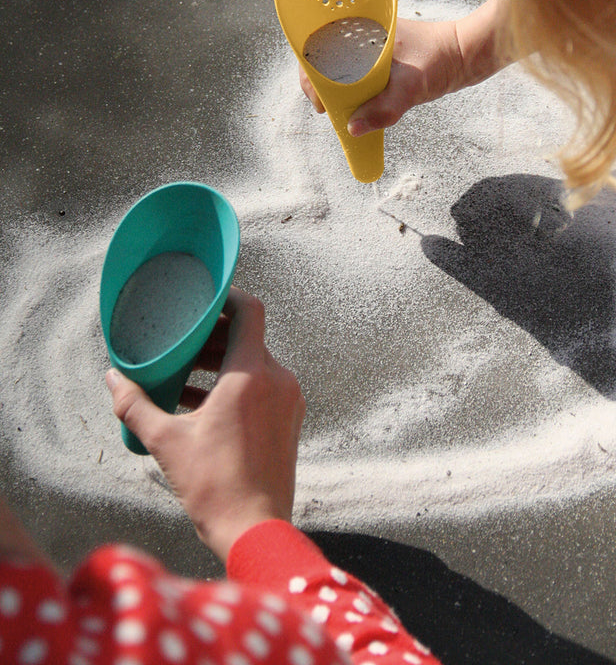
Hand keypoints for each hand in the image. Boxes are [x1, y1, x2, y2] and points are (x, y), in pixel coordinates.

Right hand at [106, 288, 305, 563]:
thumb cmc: (215, 486)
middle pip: (248, 338)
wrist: (256, 530)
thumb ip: (135, 404)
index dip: (227, 297)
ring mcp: (288, 401)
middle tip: (183, 342)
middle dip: (214, 336)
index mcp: (252, 373)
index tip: (202, 300)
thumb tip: (112, 378)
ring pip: (255, 363)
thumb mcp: (166, 441)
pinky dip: (237, 386)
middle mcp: (278, 379)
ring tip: (185, 373)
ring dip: (222, 363)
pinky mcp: (289, 421)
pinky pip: (264, 387)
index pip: (249, 310)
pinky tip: (202, 404)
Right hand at [299, 0, 507, 135]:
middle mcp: (361, 32)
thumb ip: (383, 108)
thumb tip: (354, 128)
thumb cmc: (442, 59)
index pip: (318, 47)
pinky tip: (361, 103)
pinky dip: (355, 88)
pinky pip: (356, 72)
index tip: (321, 101)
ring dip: (340, 90)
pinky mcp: (379, 55)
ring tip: (346, 110)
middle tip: (331, 110)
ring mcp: (369, 43)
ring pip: (341, 68)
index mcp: (361, 27)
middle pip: (325, 60)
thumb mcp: (411, 87)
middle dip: (324, 87)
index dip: (312, 76)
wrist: (468, 54)